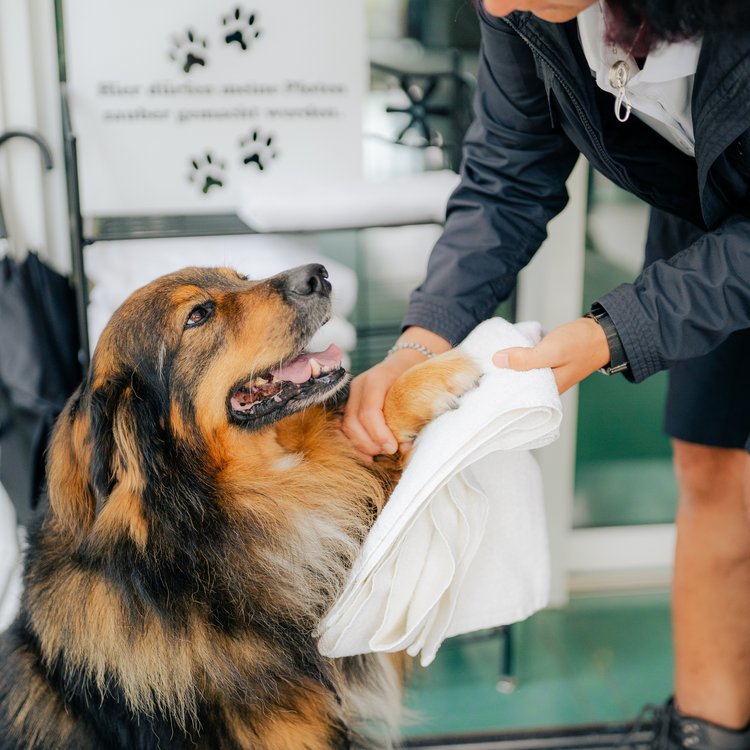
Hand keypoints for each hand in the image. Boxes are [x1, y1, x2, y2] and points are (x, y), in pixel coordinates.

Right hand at [343, 327, 450, 456]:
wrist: (406, 361)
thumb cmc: (415, 376)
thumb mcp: (419, 391)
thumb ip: (412, 417)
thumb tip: (405, 446)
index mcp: (376, 378)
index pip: (369, 411)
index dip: (378, 434)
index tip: (393, 448)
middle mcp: (359, 385)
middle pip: (354, 422)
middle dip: (370, 442)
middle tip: (389, 451)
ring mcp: (352, 394)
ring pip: (347, 426)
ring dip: (362, 445)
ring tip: (380, 453)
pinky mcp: (350, 404)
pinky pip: (346, 427)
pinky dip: (356, 443)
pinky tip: (369, 454)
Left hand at [492, 317, 609, 392]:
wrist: (602, 333)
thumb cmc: (580, 343)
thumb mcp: (552, 350)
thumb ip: (526, 358)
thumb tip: (498, 361)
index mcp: (547, 392)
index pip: (517, 398)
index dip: (499, 392)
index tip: (481, 383)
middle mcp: (545, 388)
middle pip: (516, 387)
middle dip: (500, 380)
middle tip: (479, 372)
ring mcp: (546, 376)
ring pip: (521, 376)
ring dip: (507, 369)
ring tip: (487, 364)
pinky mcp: (546, 365)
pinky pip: (526, 366)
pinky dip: (517, 360)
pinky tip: (505, 355)